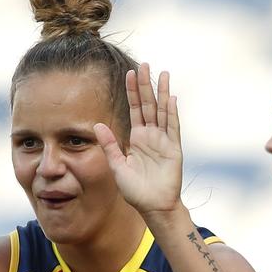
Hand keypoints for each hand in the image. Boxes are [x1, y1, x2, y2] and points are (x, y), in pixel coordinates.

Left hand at [95, 63, 182, 215]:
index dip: (132, 92)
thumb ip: (109, 145)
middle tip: (144, 65)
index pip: (134, 109)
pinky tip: (171, 98)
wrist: (153, 206)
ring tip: (163, 73)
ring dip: (162, 92)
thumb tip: (97, 125)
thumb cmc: (135, 189)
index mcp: (137, 138)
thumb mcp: (117, 165)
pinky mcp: (174, 149)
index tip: (130, 73)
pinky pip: (173, 127)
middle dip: (146, 85)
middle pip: (148, 105)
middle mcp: (151, 135)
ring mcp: (164, 140)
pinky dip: (171, 113)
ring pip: (162, 111)